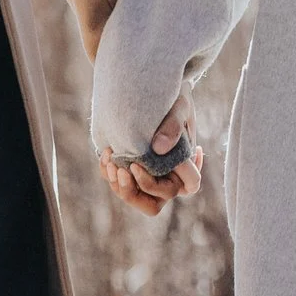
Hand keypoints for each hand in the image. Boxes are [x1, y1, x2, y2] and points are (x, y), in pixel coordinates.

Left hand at [98, 97, 202, 215]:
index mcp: (185, 165)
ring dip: (119, 184)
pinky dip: (109, 173)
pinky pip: (118, 184)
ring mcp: (149, 178)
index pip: (190, 186)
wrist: (154, 91)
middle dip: (135, 190)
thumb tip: (158, 149)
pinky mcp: (131, 172)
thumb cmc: (174, 100)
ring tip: (112, 159)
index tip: (148, 161)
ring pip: (133, 198)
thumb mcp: (178, 107)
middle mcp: (168, 178)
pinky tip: (106, 153)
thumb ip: (173, 126)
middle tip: (126, 168)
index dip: (172, 183)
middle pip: (154, 204)